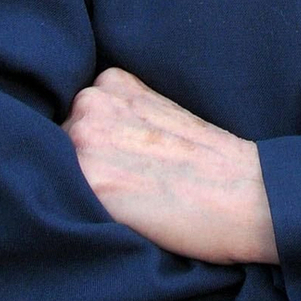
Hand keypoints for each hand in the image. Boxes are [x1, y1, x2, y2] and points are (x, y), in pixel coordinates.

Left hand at [64, 67, 277, 265]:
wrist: (247, 194)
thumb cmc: (210, 163)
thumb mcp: (158, 114)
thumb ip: (118, 116)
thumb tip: (76, 143)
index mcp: (112, 82)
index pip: (71, 121)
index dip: (93, 151)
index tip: (124, 166)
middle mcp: (92, 102)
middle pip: (56, 146)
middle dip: (81, 169)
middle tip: (128, 188)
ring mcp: (87, 139)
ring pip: (53, 175)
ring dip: (78, 192)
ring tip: (127, 204)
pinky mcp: (91, 181)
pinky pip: (63, 202)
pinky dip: (83, 215)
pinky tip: (121, 218)